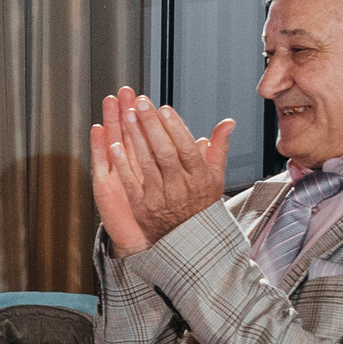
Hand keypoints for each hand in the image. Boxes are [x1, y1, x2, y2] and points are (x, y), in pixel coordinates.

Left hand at [89, 87, 234, 254]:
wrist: (188, 239)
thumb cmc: (201, 204)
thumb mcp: (216, 177)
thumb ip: (219, 148)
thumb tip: (228, 122)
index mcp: (198, 177)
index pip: (187, 148)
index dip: (175, 127)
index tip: (164, 108)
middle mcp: (179, 187)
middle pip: (165, 152)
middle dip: (151, 126)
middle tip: (140, 104)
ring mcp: (159, 197)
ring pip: (146, 163)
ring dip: (136, 138)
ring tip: (126, 116)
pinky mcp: (142, 206)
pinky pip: (131, 183)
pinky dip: (123, 164)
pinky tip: (114, 146)